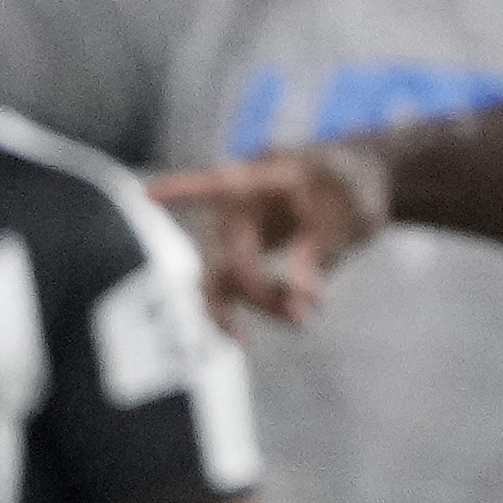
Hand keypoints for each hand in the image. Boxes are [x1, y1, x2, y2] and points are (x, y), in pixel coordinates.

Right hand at [147, 141, 386, 325]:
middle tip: (305, 316)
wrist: (355, 191)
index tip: (147, 194)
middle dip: (261, 293)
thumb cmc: (351, 189)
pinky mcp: (242, 257)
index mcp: (262, 180)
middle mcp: (237, 209)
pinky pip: (233, 290)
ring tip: (301, 322)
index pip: (217, 185)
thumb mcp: (353, 215)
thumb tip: (302, 303)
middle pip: (227, 258)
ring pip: (223, 282)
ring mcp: (236, 234)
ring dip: (258, 306)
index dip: (181, 191)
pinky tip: (283, 321)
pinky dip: (259, 308)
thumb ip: (324, 254)